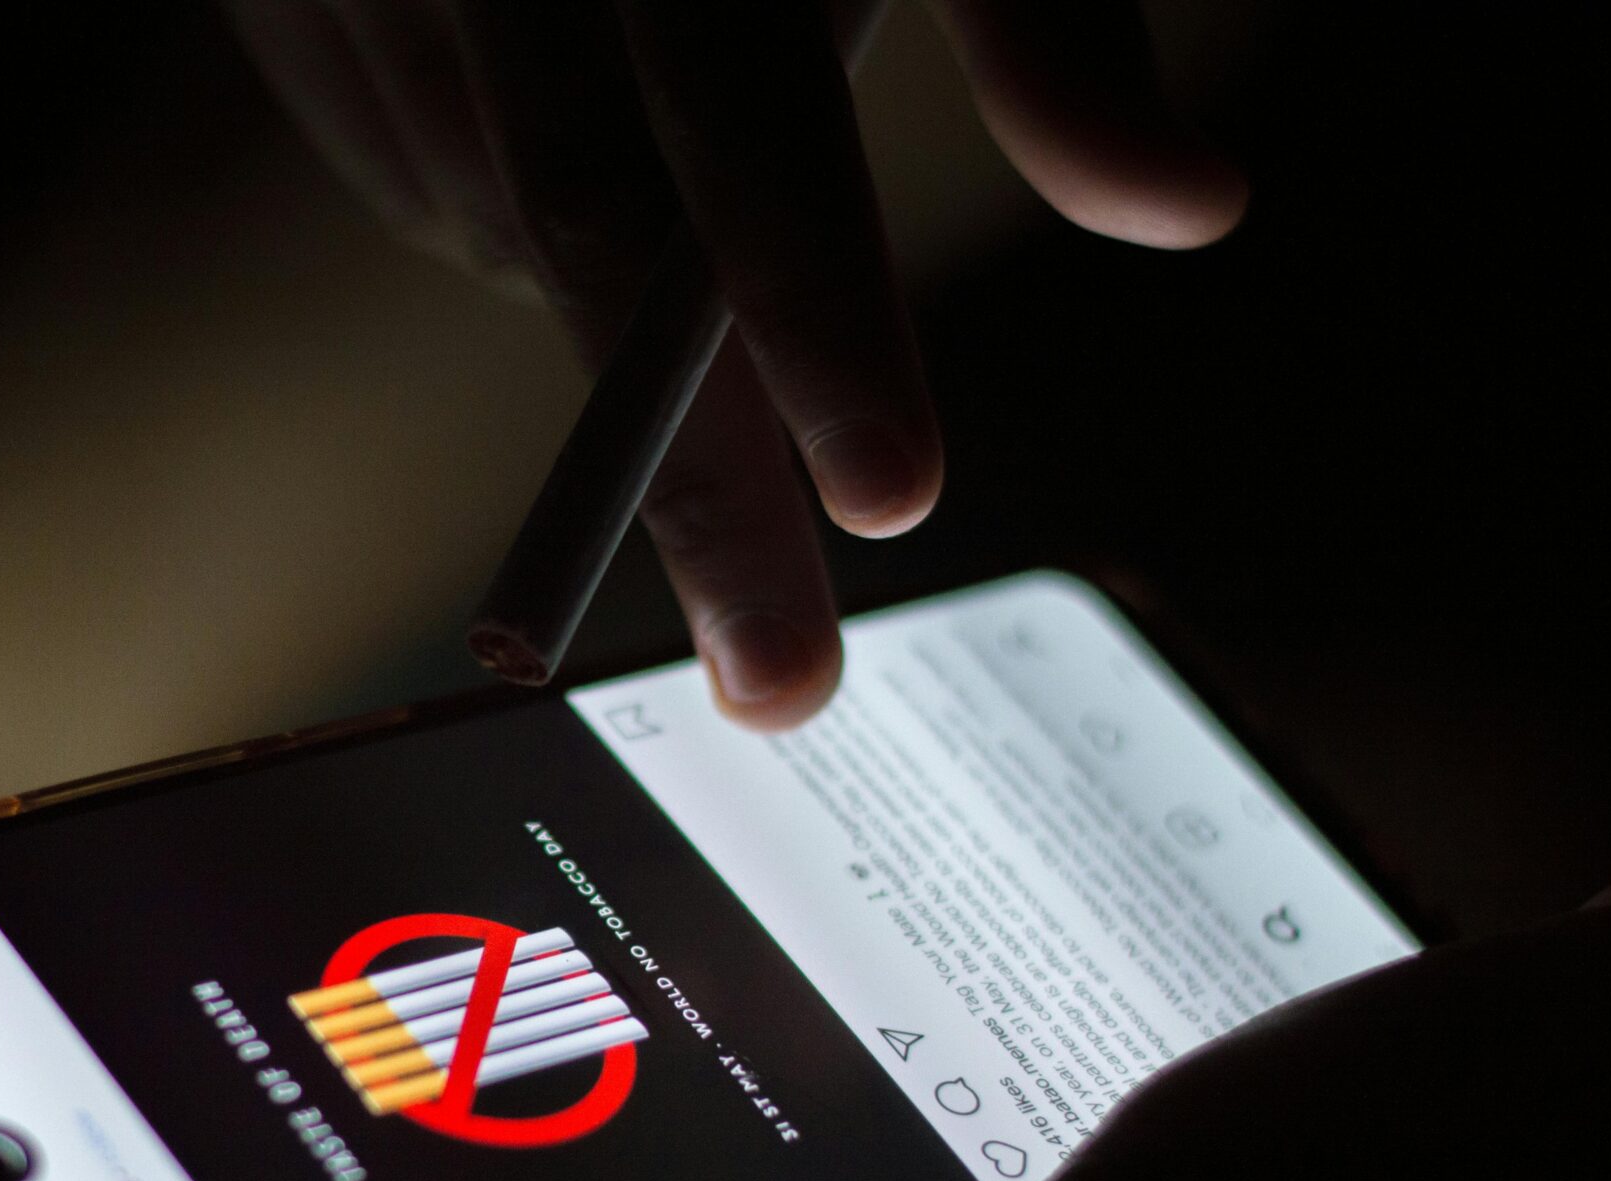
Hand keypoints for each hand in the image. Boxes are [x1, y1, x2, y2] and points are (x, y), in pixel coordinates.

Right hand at [229, 0, 1246, 725]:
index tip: (892, 499)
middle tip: (783, 683)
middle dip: (693, 491)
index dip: (809, 320)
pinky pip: (423, 188)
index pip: (732, 131)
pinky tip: (571, 175)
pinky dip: (514, 235)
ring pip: (503, 234)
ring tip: (717, 308)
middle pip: (586, 244)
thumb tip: (1187, 210)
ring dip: (622, 338)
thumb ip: (1049, 16)